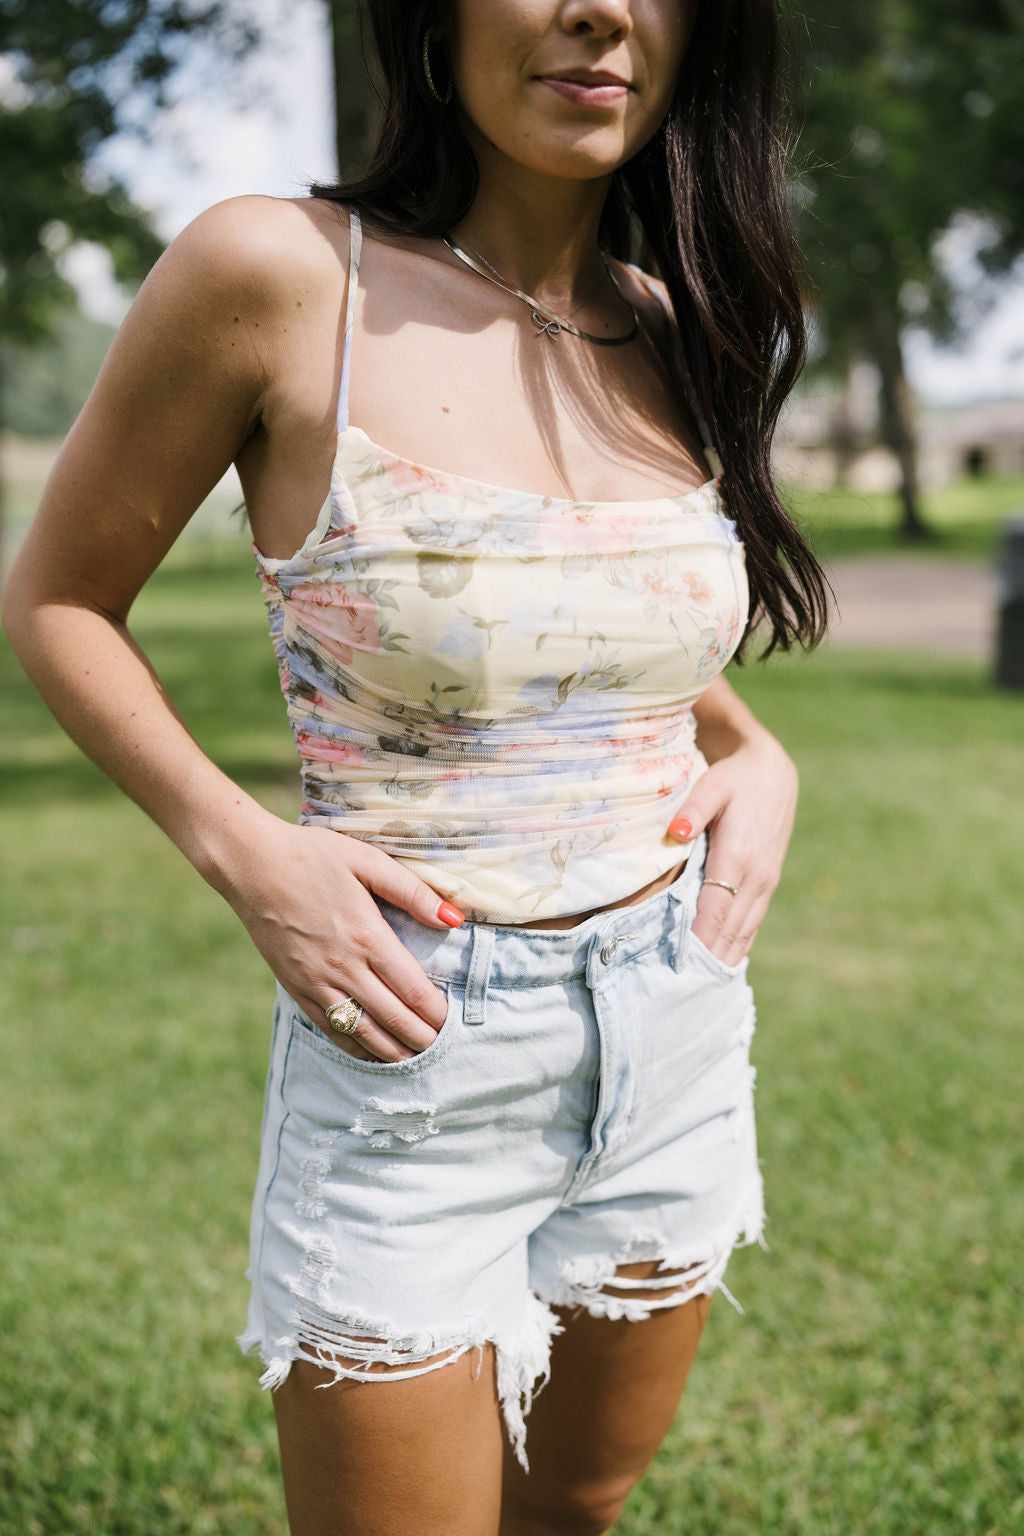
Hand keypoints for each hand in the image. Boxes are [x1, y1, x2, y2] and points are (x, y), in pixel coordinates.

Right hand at [222, 812, 464, 1061]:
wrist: (251, 865)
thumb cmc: (313, 856)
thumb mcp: (367, 861)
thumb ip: (413, 891)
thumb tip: (454, 917)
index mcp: (368, 936)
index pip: (413, 990)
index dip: (437, 1013)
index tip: (454, 1023)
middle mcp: (343, 967)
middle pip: (393, 1018)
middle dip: (422, 1039)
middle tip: (445, 1050)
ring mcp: (316, 981)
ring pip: (362, 1031)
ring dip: (392, 1051)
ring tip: (417, 1062)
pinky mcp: (295, 988)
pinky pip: (329, 1028)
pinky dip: (355, 1047)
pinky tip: (373, 1056)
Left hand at [667, 731, 797, 968]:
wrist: (772, 772)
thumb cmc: (735, 778)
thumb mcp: (712, 783)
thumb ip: (693, 808)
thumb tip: (676, 833)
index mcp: (740, 856)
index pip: (714, 911)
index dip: (696, 941)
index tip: (675, 968)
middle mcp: (757, 877)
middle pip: (729, 931)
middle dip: (706, 961)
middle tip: (677, 991)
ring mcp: (765, 884)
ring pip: (743, 933)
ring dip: (722, 961)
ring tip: (696, 991)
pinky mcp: (767, 885)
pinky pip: (752, 925)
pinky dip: (737, 948)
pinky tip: (721, 967)